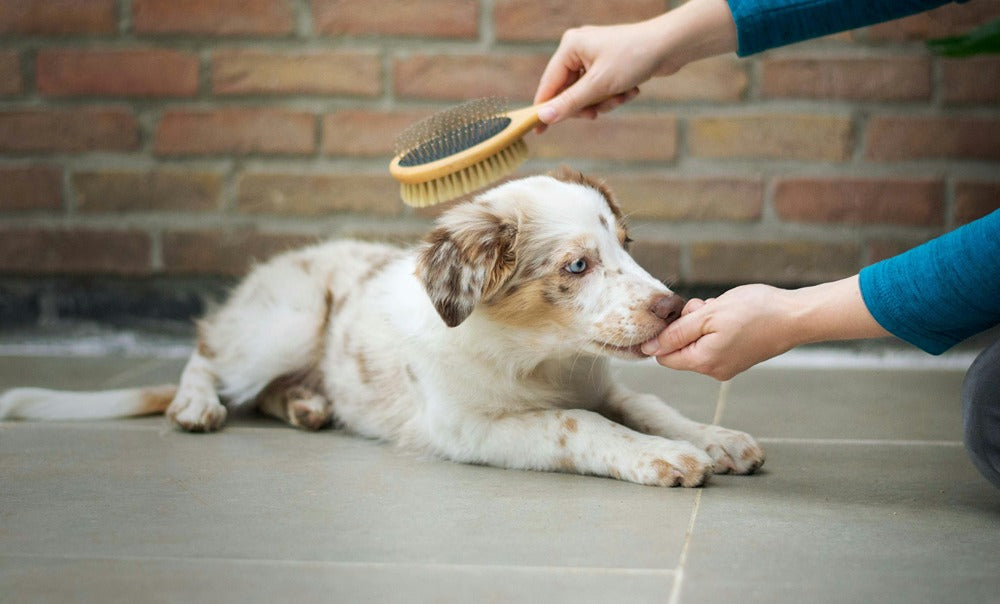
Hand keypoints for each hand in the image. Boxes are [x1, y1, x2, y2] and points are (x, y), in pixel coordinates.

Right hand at [533, 20, 664, 130]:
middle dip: (588, 105)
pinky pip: (601, 90)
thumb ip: (569, 103)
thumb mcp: (598, 85)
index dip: (544, 109)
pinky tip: (630, 90)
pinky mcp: (608, 65)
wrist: (671, 46)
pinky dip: (614, 95)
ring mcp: (593, 57)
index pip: (549, 84)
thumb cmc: (634, 57)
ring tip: (622, 95)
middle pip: (569, 92)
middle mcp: (578, 49)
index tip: (538, 132)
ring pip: (587, 95)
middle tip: (597, 113)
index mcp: (570, 47)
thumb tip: (544, 117)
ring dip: (605, 102)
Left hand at [640, 277, 889, 380]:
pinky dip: (716, 326)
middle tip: (706, 307)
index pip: (664, 356)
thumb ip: (676, 332)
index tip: (682, 313)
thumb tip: (647, 348)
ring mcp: (726, 366)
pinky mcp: (737, 357)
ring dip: (702, 322)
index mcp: (703, 362)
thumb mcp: (708, 315)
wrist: (796, 316)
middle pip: (680, 348)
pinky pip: (714, 342)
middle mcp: (713, 370)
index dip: (665, 332)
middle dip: (687, 324)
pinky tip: (731, 314)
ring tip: (721, 308)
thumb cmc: (754, 312)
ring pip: (697, 341)